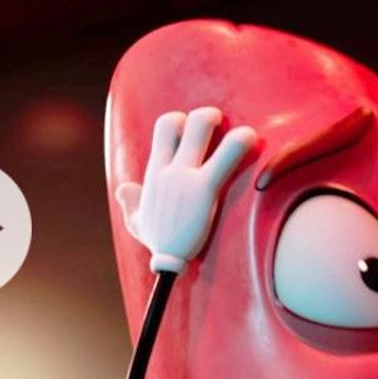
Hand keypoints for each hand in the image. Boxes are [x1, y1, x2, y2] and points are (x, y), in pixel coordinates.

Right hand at [115, 107, 256, 273]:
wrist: (171, 261)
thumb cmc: (159, 244)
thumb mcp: (137, 223)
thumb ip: (131, 203)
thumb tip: (125, 187)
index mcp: (154, 174)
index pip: (164, 129)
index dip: (181, 122)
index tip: (196, 134)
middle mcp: (167, 169)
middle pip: (176, 121)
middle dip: (200, 117)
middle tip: (219, 128)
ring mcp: (184, 177)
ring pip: (199, 127)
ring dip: (216, 119)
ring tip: (237, 131)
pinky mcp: (204, 188)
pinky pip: (226, 155)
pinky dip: (240, 141)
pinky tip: (252, 139)